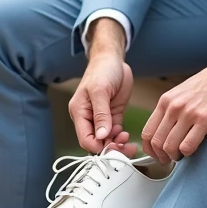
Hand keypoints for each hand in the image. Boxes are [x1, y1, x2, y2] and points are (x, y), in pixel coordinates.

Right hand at [69, 19, 136, 154]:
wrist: (113, 59)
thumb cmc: (102, 70)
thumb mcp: (100, 91)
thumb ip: (100, 114)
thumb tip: (101, 136)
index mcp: (80, 113)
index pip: (85, 139)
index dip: (98, 147)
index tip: (112, 147)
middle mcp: (88, 118)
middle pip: (96, 143)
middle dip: (110, 148)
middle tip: (124, 147)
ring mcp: (101, 118)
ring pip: (106, 140)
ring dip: (117, 144)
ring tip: (127, 140)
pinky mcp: (112, 116)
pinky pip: (115, 133)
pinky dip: (120, 138)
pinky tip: (126, 135)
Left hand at [141, 50, 206, 163]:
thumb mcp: (180, 94)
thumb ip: (170, 111)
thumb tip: (162, 133)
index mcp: (166, 101)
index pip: (147, 133)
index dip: (150, 150)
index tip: (157, 155)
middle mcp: (174, 107)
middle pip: (157, 143)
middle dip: (162, 156)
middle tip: (171, 159)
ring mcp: (189, 113)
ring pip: (170, 147)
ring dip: (175, 156)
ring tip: (183, 154)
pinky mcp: (206, 120)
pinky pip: (188, 146)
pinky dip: (188, 153)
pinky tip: (194, 148)